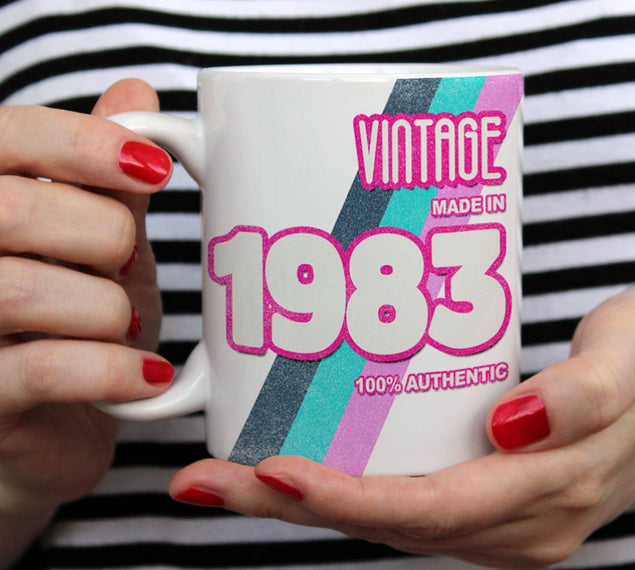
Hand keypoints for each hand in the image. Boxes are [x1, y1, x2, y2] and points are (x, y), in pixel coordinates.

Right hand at [0, 80, 173, 565]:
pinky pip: (45, 369)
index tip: (156, 169)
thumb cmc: (77, 322)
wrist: (57, 426)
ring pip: (22, 290)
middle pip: (18, 209)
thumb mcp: (100, 242)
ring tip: (125, 324)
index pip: (6, 136)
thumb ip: (109, 177)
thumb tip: (139, 93)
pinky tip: (147, 375)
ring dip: (107, 309)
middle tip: (124, 266)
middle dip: (104, 236)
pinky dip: (113, 369)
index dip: (84, 142)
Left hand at [169, 282, 634, 568]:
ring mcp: (509, 520)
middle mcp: (520, 523)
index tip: (270, 470)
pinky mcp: (501, 501)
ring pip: (392, 524)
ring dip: (305, 503)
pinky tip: (303, 467)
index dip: (346, 496)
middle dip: (291, 505)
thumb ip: (584, 393)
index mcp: (550, 492)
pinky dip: (348, 494)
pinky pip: (412, 507)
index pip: (428, 509)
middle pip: (389, 524)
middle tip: (204, 480)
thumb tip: (511, 424)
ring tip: (229, 475)